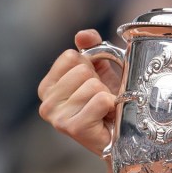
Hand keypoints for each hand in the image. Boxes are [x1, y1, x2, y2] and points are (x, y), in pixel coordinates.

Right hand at [37, 29, 121, 155]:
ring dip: (106, 95)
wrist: (124, 136)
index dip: (91, 66)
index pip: (70, 56)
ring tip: (104, 110)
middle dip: (99, 82)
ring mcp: (57, 117)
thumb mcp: (101, 71)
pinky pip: (100, 100)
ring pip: (92, 85)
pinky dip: (110, 105)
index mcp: (48, 87)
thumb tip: (83, 36)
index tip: (94, 83)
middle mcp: (47, 103)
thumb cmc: (111, 104)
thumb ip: (91, 47)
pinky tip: (107, 117)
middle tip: (101, 100)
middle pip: (82, 70)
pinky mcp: (72, 128)